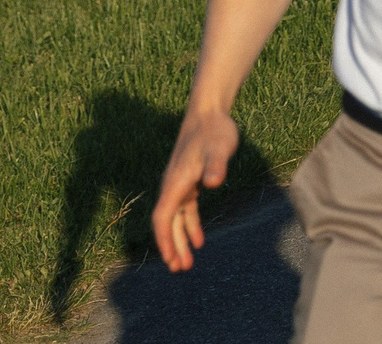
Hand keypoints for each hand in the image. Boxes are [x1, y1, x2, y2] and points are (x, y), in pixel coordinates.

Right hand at [152, 105, 240, 272]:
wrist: (210, 113)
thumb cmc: (214, 131)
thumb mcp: (219, 148)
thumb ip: (216, 164)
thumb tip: (213, 181)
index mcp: (174, 182)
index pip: (162, 217)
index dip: (164, 239)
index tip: (169, 258)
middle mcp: (172, 186)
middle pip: (167, 223)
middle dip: (171, 246)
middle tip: (179, 269)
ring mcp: (180, 184)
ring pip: (176, 219)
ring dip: (180, 240)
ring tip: (187, 262)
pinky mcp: (190, 181)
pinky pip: (186, 210)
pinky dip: (190, 225)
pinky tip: (199, 240)